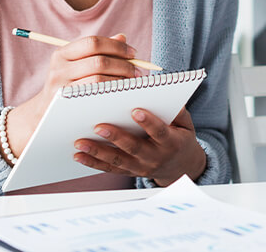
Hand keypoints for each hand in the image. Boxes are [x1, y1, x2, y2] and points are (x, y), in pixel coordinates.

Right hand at [5, 34, 137, 157]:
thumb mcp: (78, 64)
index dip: (116, 46)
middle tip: (137, 71)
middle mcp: (59, 68)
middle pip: (99, 61)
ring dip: (121, 80)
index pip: (93, 43)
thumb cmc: (69, 84)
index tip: (133, 52)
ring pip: (99, 80)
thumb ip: (99, 51)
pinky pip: (96, 96)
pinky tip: (122, 93)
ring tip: (132, 82)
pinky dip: (113, 92)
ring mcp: (62, 87)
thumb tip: (122, 37)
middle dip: (124, 65)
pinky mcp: (68, 105)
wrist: (45, 113)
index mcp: (62, 53)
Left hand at [73, 107, 207, 185]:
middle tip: (99, 127)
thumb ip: (178, 111)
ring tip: (80, 142)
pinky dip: (93, 163)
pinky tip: (79, 156)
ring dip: (97, 152)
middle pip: (134, 148)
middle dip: (116, 137)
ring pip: (118, 160)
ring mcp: (141, 167)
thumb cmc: (180, 138)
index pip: (160, 132)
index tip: (136, 110)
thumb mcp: (186, 124)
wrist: (181, 167)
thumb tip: (165, 94)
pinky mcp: (130, 172)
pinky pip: (110, 169)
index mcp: (171, 143)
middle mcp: (155, 157)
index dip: (149, 122)